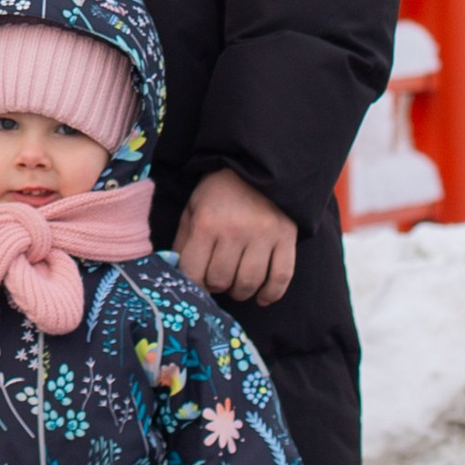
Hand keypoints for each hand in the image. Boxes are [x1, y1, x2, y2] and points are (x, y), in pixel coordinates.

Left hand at [175, 166, 299, 307]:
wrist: (256, 166)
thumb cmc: (218, 193)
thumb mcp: (192, 210)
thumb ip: (183, 243)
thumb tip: (178, 275)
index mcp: (206, 223)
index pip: (193, 272)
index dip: (192, 284)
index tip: (197, 283)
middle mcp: (234, 231)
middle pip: (221, 281)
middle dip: (216, 286)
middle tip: (218, 279)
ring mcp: (263, 236)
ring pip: (249, 283)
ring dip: (240, 292)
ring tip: (236, 285)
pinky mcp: (286, 238)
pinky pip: (280, 277)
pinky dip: (270, 294)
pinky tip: (261, 298)